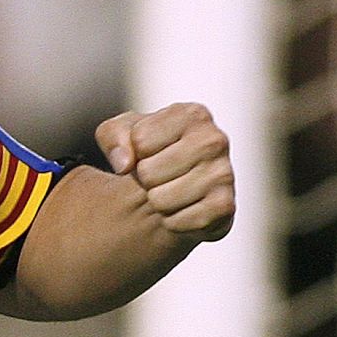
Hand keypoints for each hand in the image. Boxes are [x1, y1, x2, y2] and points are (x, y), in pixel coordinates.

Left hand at [95, 103, 234, 242]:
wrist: (176, 188)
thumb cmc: (147, 152)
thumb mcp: (121, 133)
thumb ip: (112, 136)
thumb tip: (124, 164)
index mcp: (193, 114)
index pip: (140, 139)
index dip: (134, 151)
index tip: (148, 151)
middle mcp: (215, 140)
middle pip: (148, 172)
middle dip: (144, 179)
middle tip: (157, 177)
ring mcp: (224, 173)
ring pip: (160, 199)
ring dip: (157, 201)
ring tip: (169, 191)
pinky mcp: (224, 206)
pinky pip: (177, 221)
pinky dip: (171, 221)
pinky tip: (181, 209)